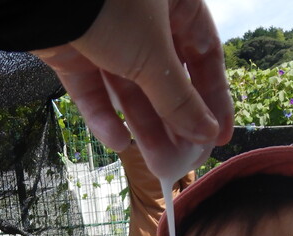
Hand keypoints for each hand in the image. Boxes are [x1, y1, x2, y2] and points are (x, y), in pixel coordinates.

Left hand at [33, 0, 232, 153]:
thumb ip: (180, 98)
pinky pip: (92, 90)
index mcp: (175, 2)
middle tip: (186, 159)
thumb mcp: (154, 55)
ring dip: (144, 127)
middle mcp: (143, 19)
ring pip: (130, 89)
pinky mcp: (74, 53)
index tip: (218, 136)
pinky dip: (104, 117)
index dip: (215, 98)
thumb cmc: (111, 5)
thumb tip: (207, 133)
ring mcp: (106, 36)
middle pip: (167, 78)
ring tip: (159, 163)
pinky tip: (117, 142)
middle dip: (176, 121)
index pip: (205, 55)